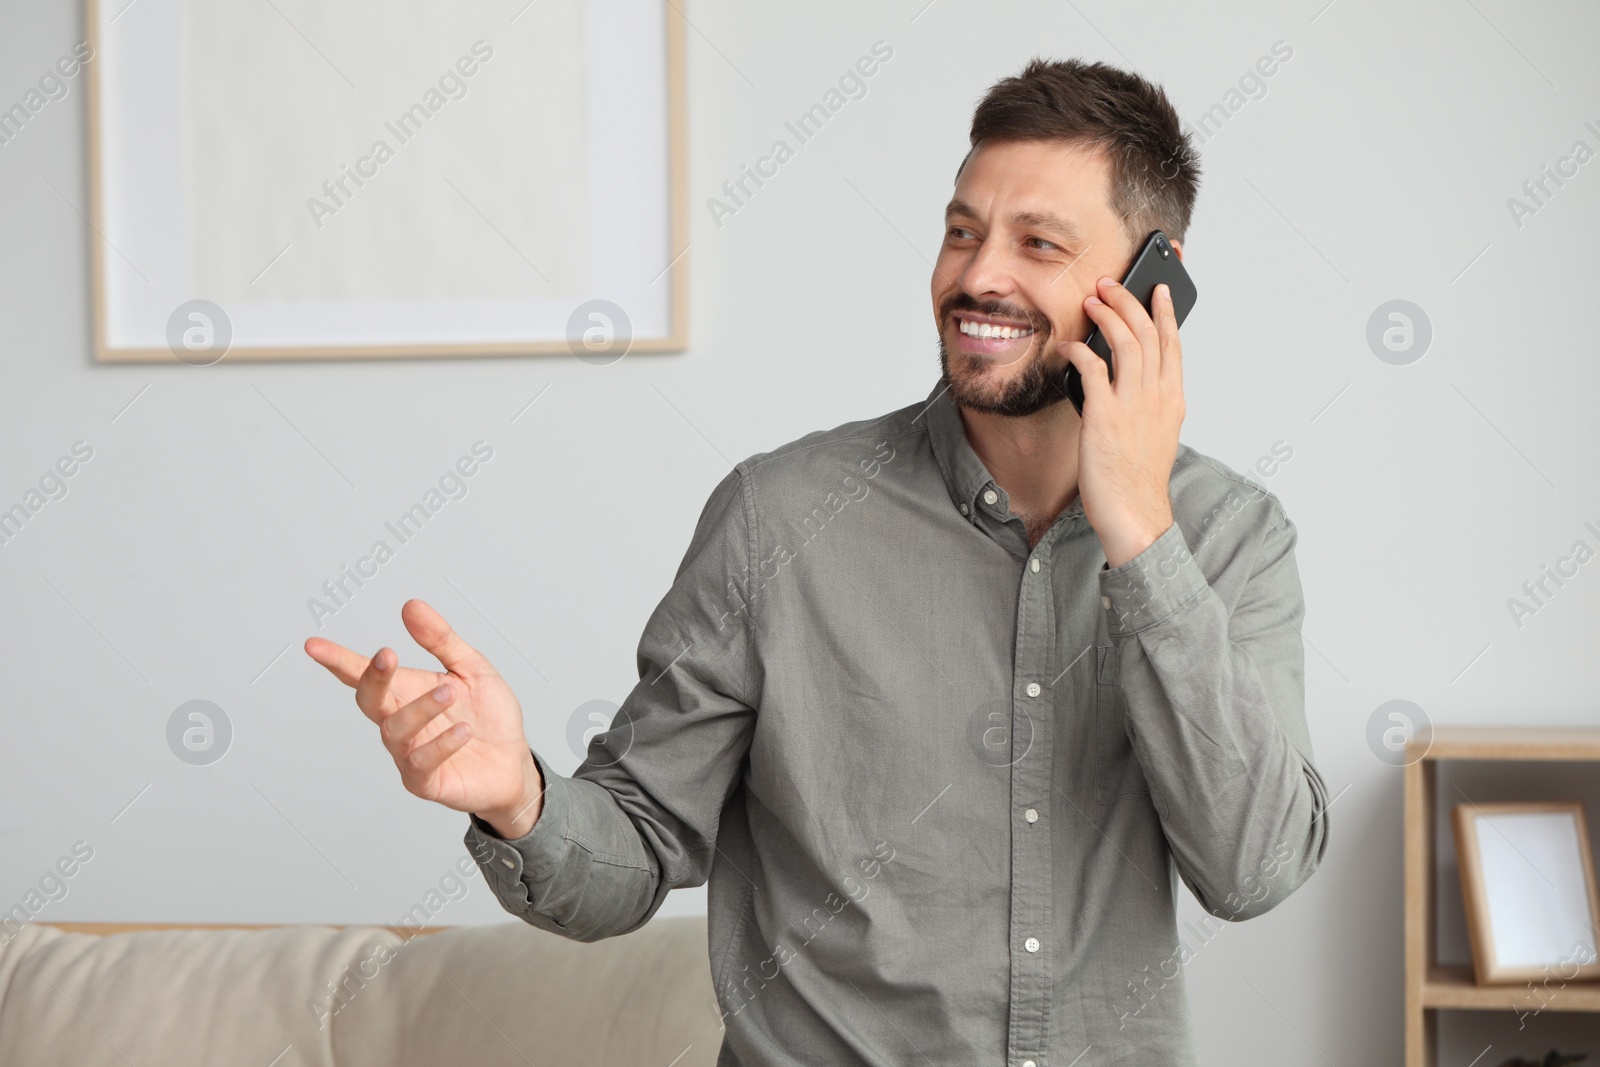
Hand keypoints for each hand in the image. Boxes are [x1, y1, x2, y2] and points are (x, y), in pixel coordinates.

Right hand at [304, 599, 543, 838]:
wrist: (513, 762)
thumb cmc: (488, 717)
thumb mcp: (471, 667)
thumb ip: (441, 639)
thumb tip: (411, 606)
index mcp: (407, 692)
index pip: (364, 674)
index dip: (338, 660)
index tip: (314, 646)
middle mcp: (401, 721)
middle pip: (369, 701)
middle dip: (373, 678)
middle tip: (388, 655)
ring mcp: (409, 753)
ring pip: (395, 731)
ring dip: (421, 708)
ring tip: (451, 692)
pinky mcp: (427, 781)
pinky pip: (421, 763)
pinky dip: (441, 744)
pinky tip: (463, 730)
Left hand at [1059, 276, 1185, 568]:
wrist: (1135, 515)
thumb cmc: (1138, 479)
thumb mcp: (1154, 434)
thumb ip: (1146, 402)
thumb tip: (1126, 377)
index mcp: (1172, 400)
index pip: (1173, 344)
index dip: (1165, 312)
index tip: (1158, 289)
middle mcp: (1157, 397)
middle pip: (1148, 333)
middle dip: (1128, 301)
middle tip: (1109, 284)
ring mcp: (1132, 406)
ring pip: (1126, 342)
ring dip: (1107, 315)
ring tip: (1091, 300)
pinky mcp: (1104, 417)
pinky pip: (1092, 369)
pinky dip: (1080, 350)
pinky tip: (1068, 346)